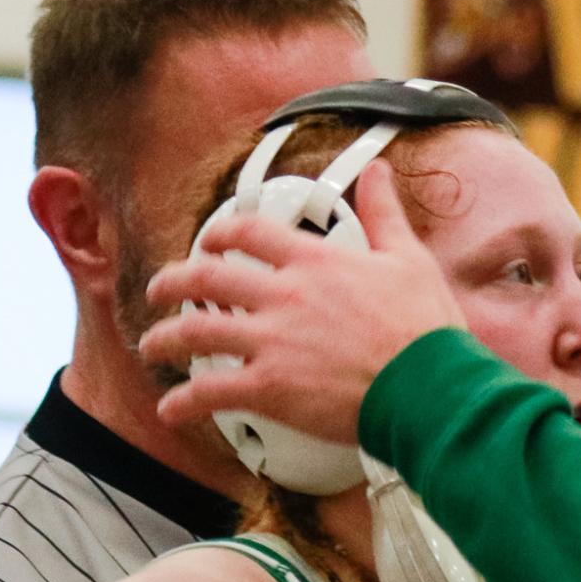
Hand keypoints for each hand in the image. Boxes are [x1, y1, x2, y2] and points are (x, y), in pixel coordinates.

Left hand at [138, 161, 465, 444]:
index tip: (209, 242)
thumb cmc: (425, 330)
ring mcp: (272, 342)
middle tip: (160, 292)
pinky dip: (184, 402)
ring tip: (151, 347)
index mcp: (314, 262)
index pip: (249, 232)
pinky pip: (212, 392)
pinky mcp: (270, 388)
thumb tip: (379, 171)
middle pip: (207, 279)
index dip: (220, 234)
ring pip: (196, 331)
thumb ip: (385, 213)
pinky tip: (170, 410)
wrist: (428, 388)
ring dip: (165, 339)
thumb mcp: (409, 258)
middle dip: (173, 284)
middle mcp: (284, 296)